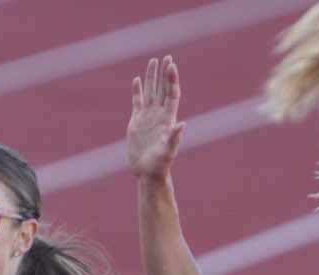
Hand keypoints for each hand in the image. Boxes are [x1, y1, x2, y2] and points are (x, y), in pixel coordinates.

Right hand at [128, 56, 186, 179]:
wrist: (148, 173)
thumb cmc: (160, 164)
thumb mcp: (168, 151)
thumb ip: (174, 138)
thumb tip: (182, 124)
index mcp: (168, 119)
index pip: (172, 94)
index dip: (172, 79)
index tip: (171, 65)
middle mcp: (159, 115)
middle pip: (163, 89)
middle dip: (165, 73)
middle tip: (167, 57)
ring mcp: (147, 117)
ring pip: (150, 92)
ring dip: (151, 77)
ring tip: (153, 61)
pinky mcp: (136, 122)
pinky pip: (137, 102)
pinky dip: (136, 91)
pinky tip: (136, 80)